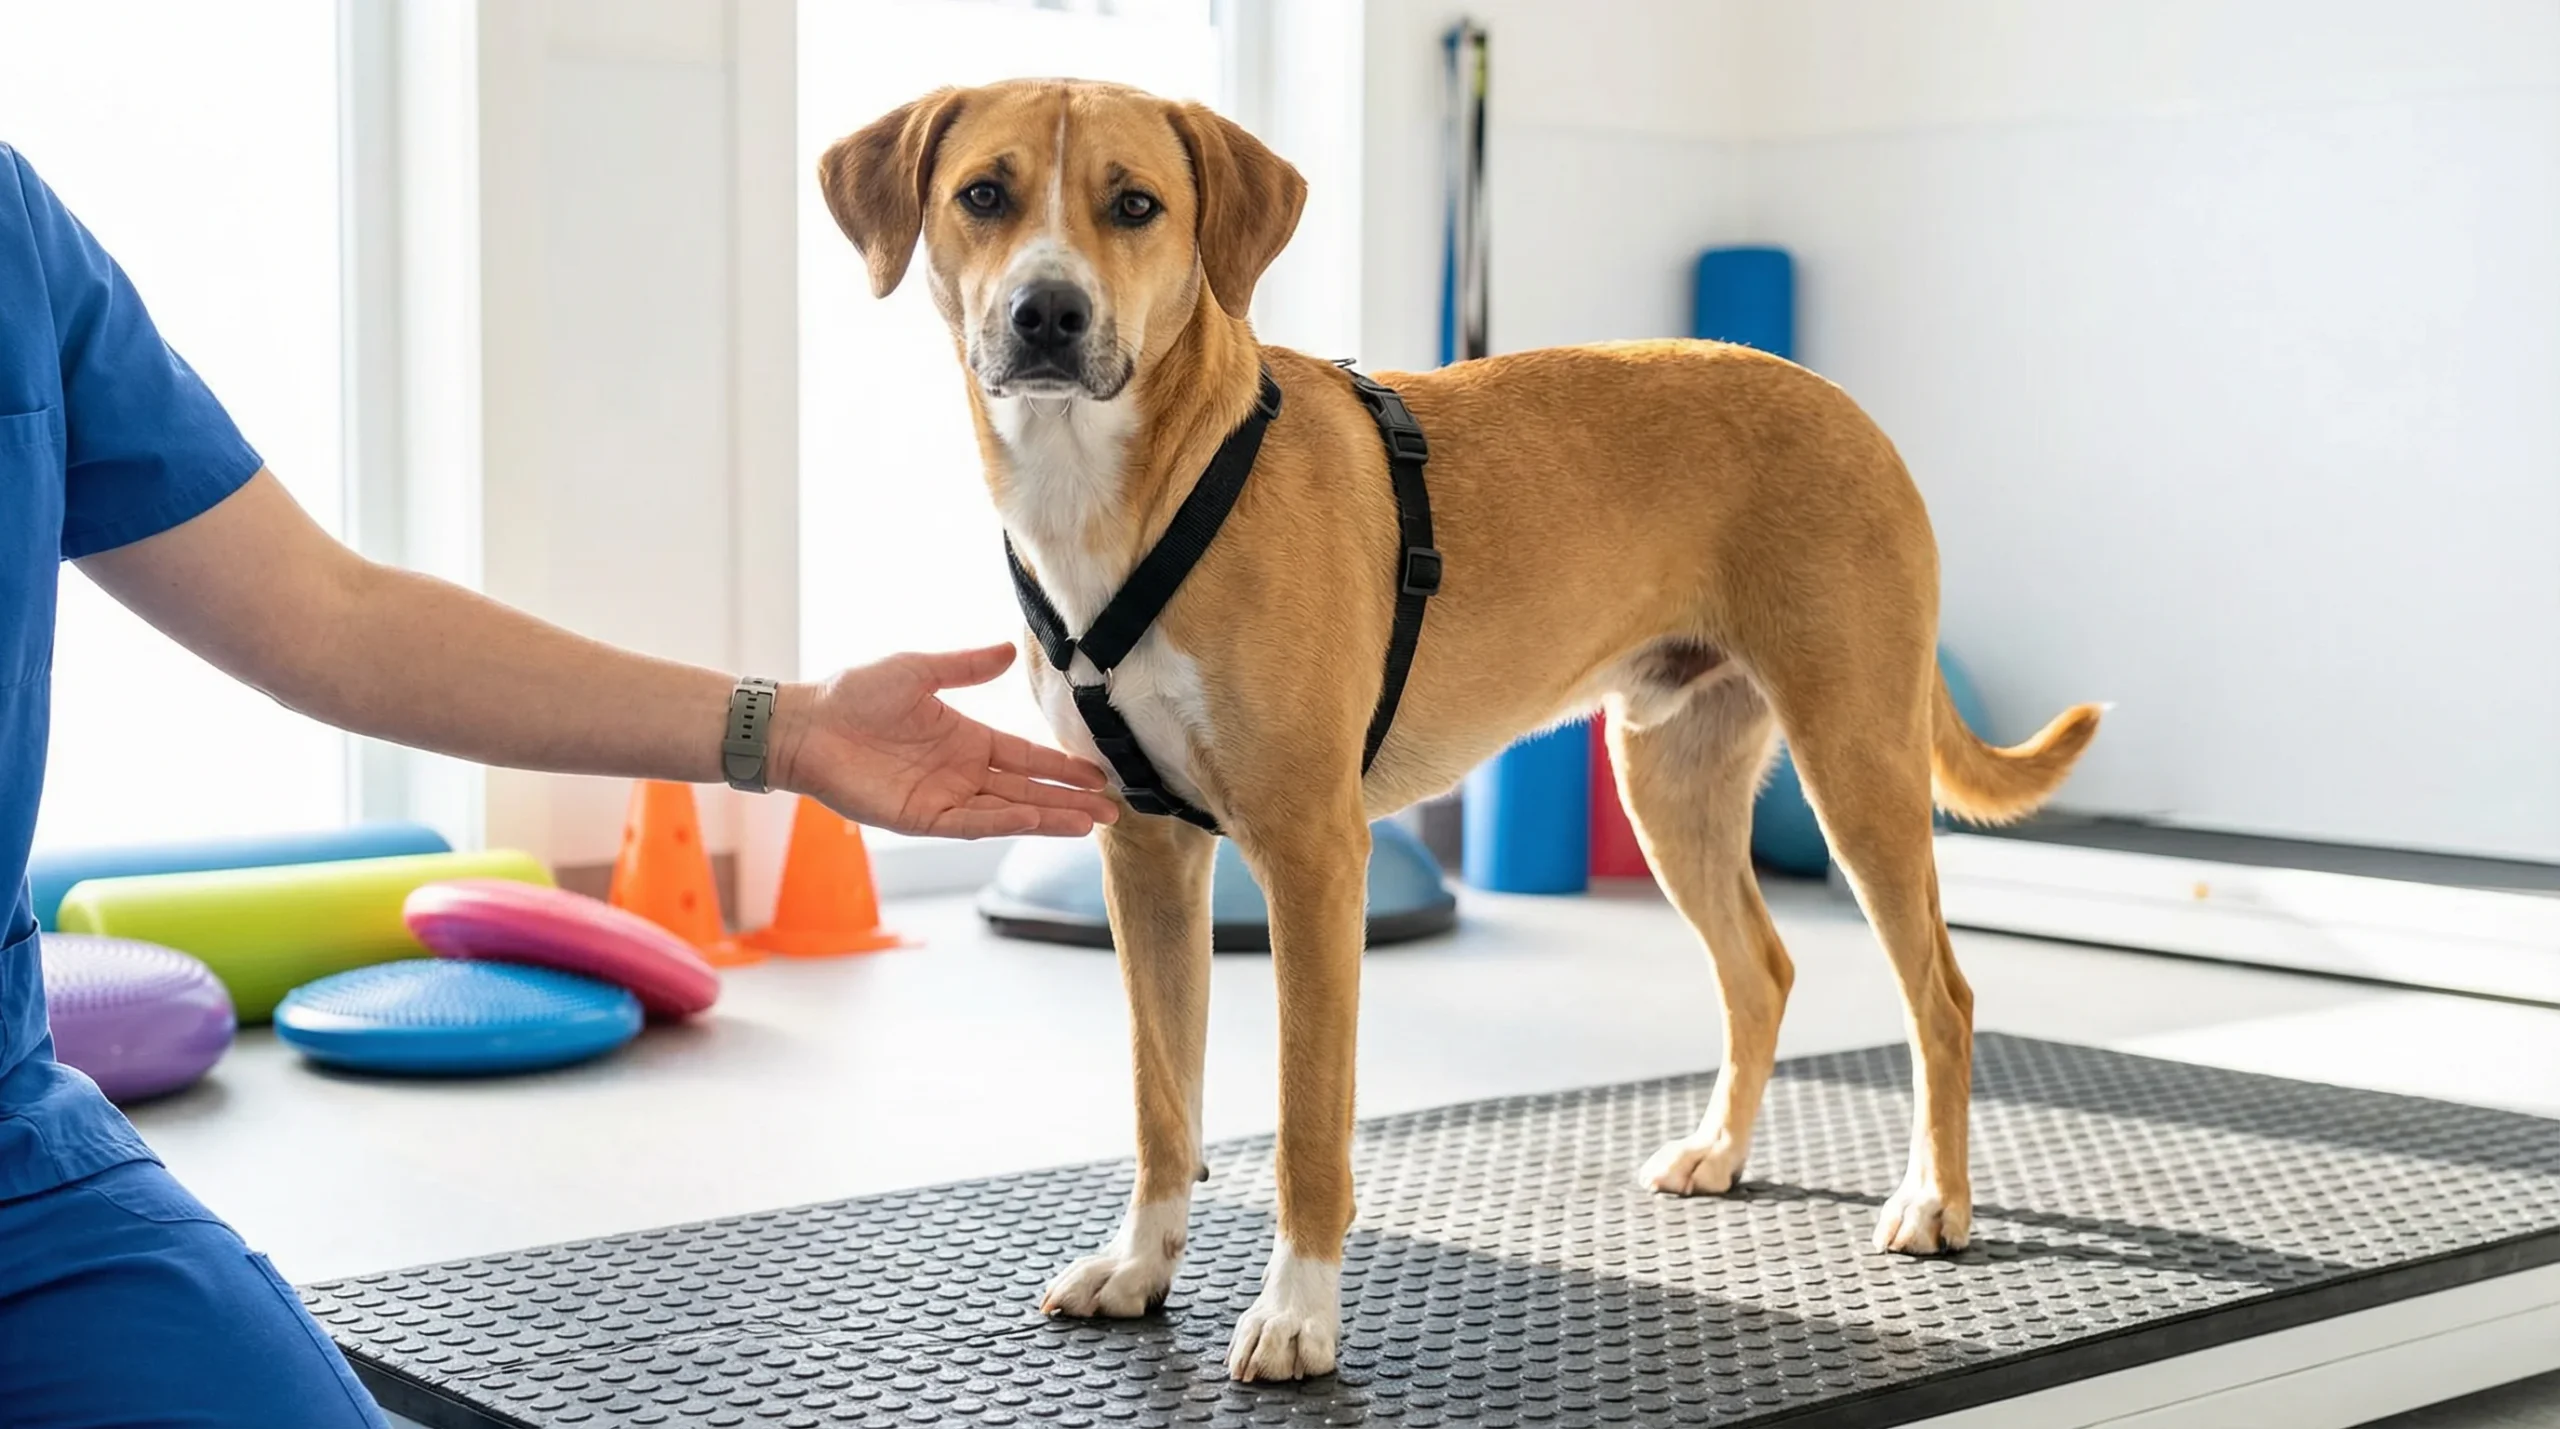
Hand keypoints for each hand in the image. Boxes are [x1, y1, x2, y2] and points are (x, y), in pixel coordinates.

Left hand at [771, 644, 1118, 837]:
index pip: (1026, 758)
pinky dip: (1004, 820)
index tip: (1099, 774)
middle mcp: (961, 773)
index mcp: (966, 739)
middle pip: (1027, 789)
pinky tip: (1035, 818)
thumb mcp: (918, 670)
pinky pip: (971, 821)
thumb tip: (1010, 651)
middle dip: (1070, 800)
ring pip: (1008, 810)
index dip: (1063, 767)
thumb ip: (965, 667)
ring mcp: (943, 798)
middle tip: (1113, 811)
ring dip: (1048, 817)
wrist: (807, 723)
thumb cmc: (854, 693)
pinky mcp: (920, 817)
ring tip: (1089, 823)